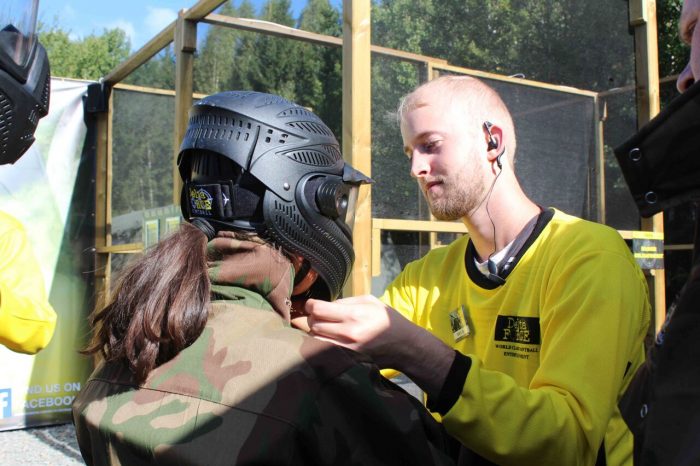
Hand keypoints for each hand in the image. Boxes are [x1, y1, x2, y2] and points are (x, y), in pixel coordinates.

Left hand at [306, 295, 421, 369]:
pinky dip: (322, 341)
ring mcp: (346, 349)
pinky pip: (324, 349)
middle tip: (319, 314)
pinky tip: (329, 337)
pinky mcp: (347, 359)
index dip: (310, 305)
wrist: (403, 345)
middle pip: (313, 324)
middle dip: (312, 317)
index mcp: (353, 315)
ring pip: (315, 338)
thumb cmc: (387, 320)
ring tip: (324, 325)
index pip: (318, 309)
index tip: (311, 304)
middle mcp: (347, 333)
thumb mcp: (369, 301)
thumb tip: (327, 305)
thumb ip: (346, 301)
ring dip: (316, 330)